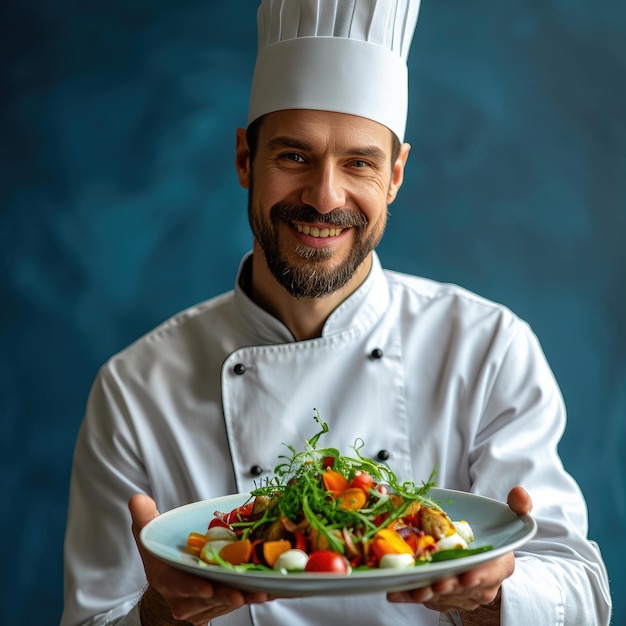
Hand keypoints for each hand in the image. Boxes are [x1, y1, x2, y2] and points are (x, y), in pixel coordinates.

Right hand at [129, 494, 270, 624]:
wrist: (169, 581)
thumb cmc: (162, 555)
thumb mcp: (149, 534)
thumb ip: (145, 517)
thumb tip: (138, 499)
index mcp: (168, 579)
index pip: (179, 586)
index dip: (193, 588)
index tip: (208, 588)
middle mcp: (185, 597)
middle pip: (208, 597)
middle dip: (226, 594)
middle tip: (243, 592)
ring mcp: (204, 604)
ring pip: (227, 601)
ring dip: (246, 596)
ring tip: (264, 591)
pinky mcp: (221, 604)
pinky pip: (239, 598)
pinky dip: (254, 594)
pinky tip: (272, 588)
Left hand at [387, 486, 531, 613]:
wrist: (482, 549)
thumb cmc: (496, 532)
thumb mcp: (511, 516)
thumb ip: (518, 506)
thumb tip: (519, 493)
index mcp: (501, 566)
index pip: (491, 574)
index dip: (480, 576)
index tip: (467, 575)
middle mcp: (482, 586)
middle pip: (462, 588)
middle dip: (447, 586)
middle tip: (432, 582)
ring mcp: (462, 594)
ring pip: (443, 596)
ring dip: (427, 594)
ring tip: (412, 588)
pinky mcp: (444, 598)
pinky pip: (426, 599)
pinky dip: (411, 596)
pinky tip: (395, 592)